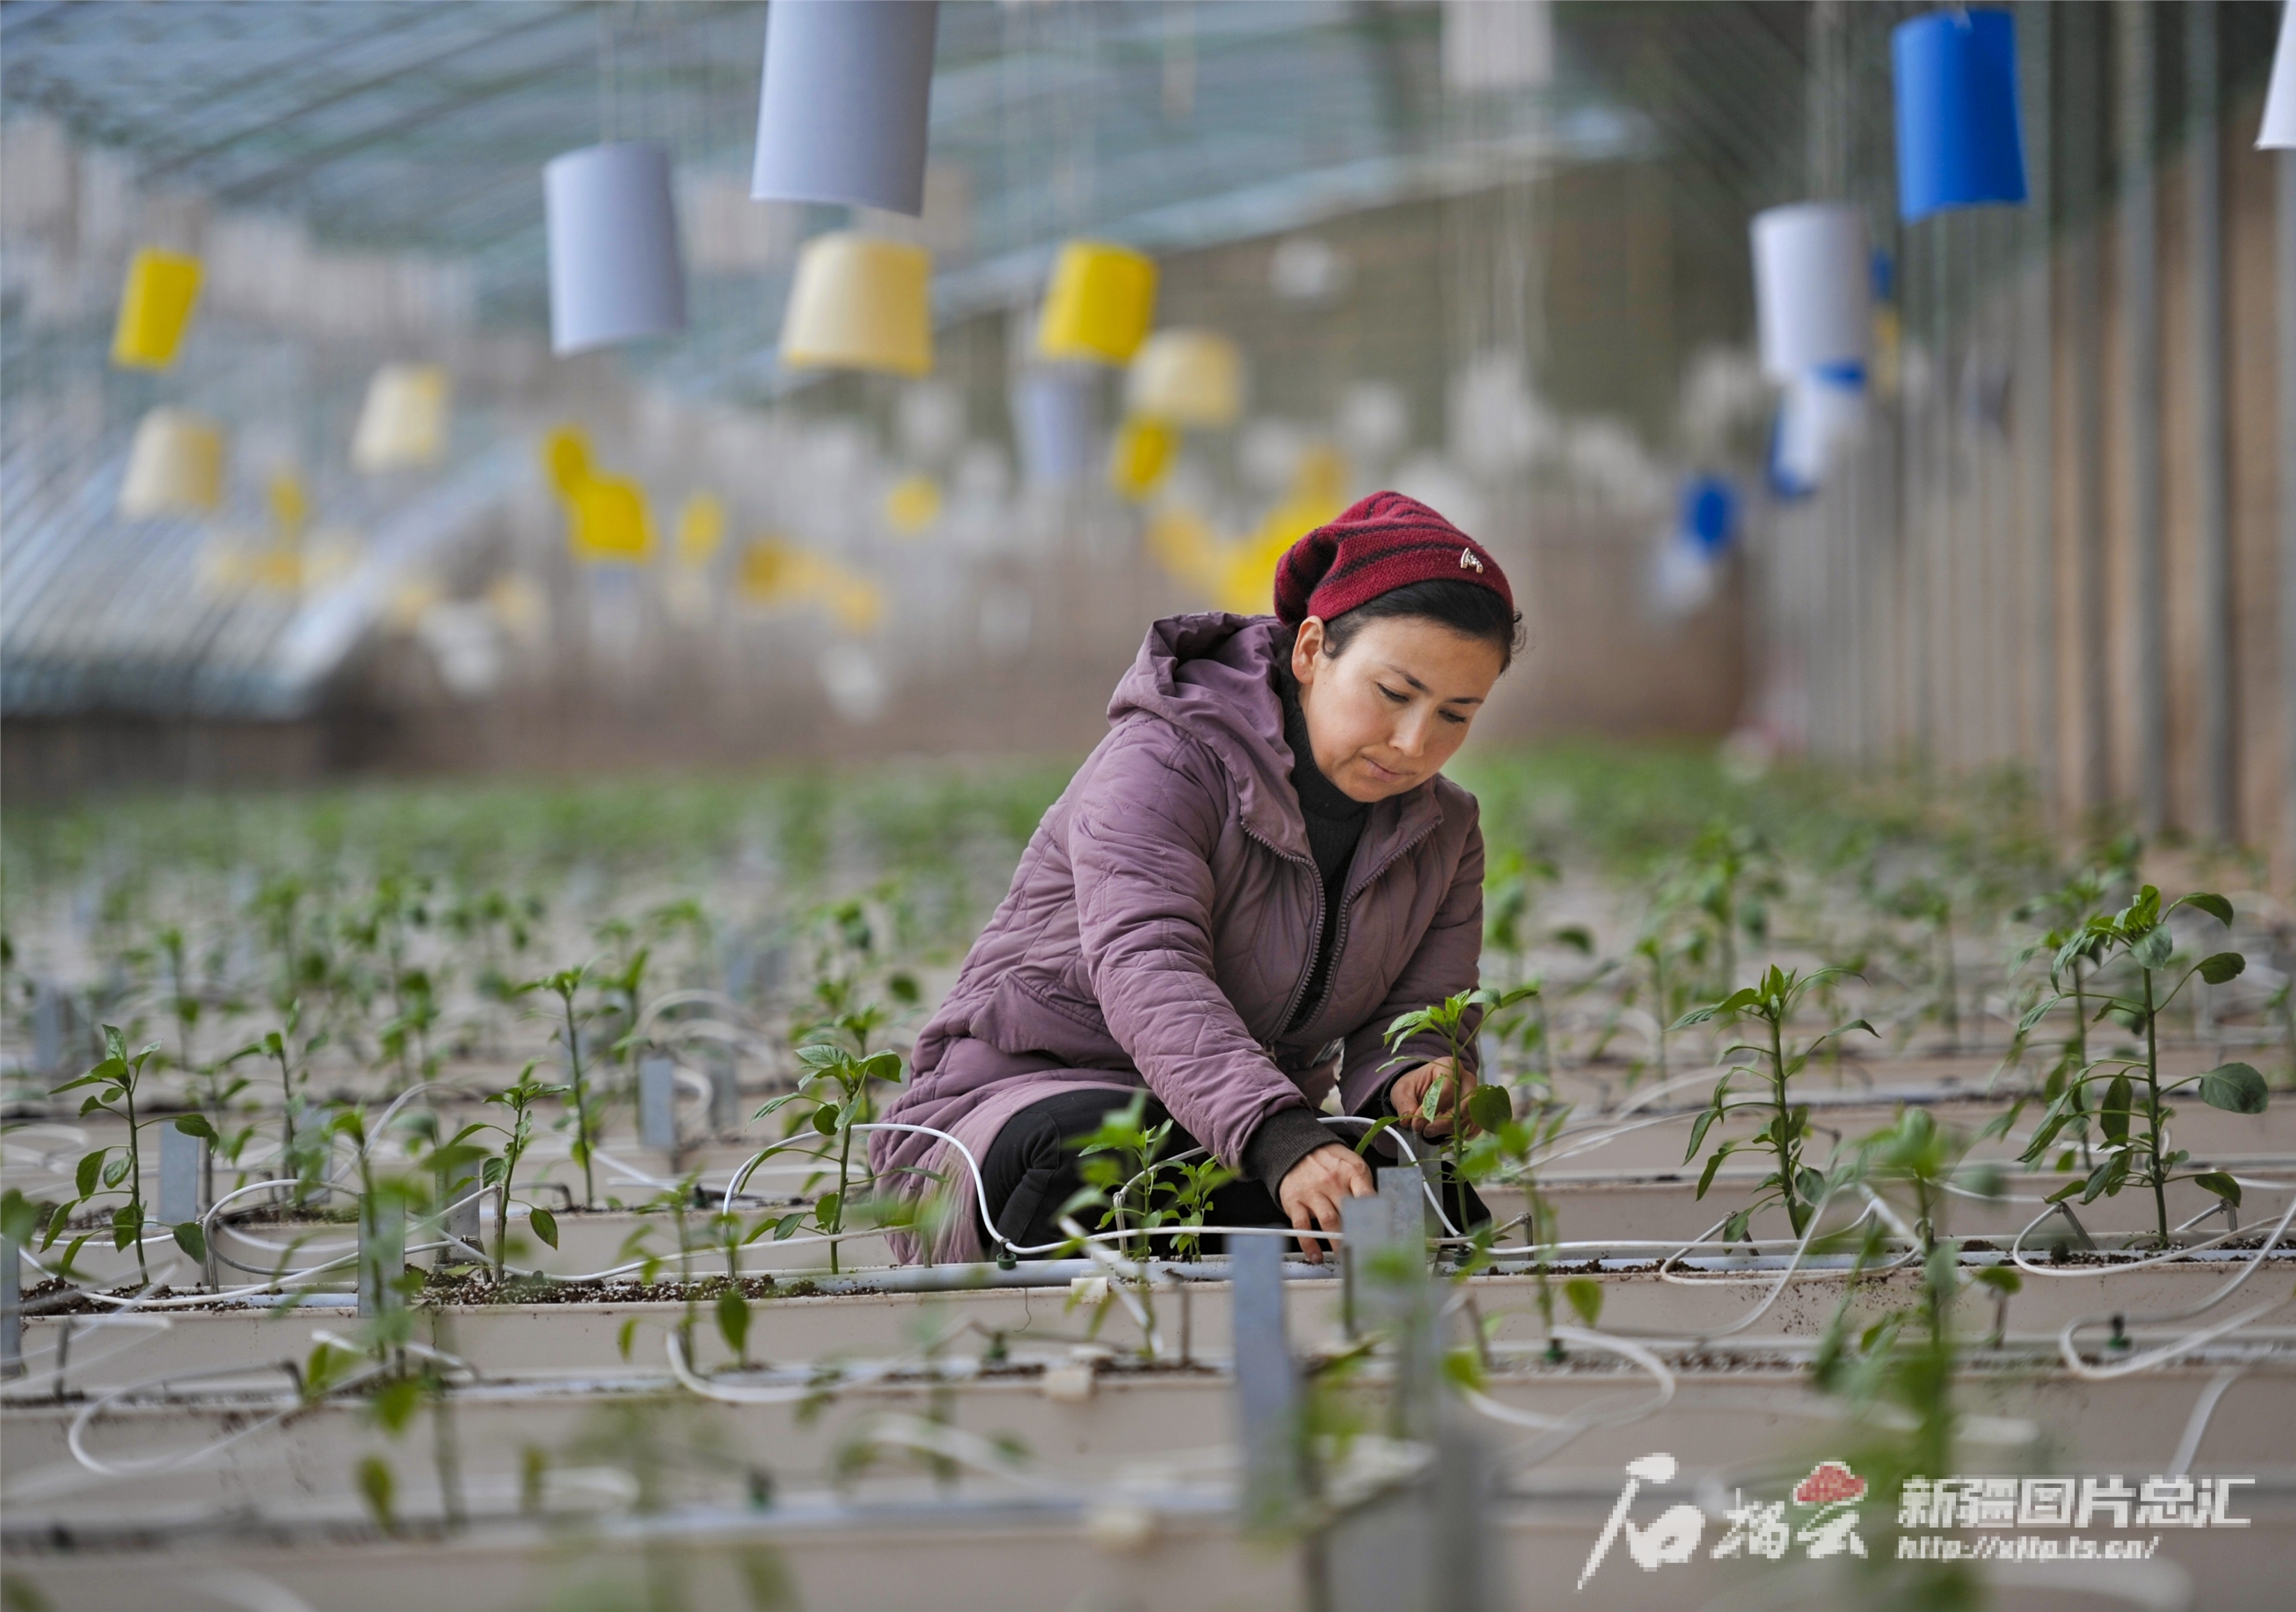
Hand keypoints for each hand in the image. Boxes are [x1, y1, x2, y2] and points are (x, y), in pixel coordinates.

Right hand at [1276, 1143, 1373, 1262]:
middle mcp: (1332, 1181)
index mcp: (1351, 1172)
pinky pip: (1303, 1226)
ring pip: (1329, 1221)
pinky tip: (1317, 1255)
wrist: (1296, 1149)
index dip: (1376, 1216)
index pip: (1367, 1196)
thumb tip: (1378, 1213)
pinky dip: (1309, 1243)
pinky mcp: (1295, 1201)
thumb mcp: (1352, 1165)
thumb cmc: (1329, 1162)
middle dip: (1359, 1234)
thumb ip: (1364, 1187)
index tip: (1381, 1234)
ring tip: (1346, 1258)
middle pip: (1350, 1212)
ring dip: (1338, 1242)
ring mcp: (1312, 1192)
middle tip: (1367, 1252)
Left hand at [1386, 1057, 1477, 1137]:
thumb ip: (1405, 1103)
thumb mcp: (1403, 1090)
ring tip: (1431, 1133)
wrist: (1422, 1088)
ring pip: (1470, 1116)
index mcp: (1449, 1067)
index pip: (1448, 1087)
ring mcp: (1474, 1096)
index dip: (1433, 1107)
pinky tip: (1447, 1137)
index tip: (1418, 1122)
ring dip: (1451, 1129)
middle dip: (1446, 1121)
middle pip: (1465, 1102)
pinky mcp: (1475, 1111)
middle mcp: (1466, 1079)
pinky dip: (1463, 1134)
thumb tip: (1408, 1119)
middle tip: (1427, 1131)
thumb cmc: (1415, 1085)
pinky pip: (1476, 1125)